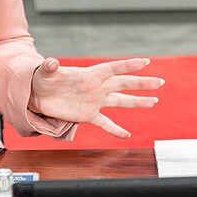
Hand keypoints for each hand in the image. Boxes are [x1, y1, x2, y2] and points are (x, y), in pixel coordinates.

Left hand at [28, 57, 162, 137]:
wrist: (37, 95)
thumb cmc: (43, 79)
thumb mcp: (45, 71)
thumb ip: (50, 66)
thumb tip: (51, 62)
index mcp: (89, 74)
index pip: (113, 68)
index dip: (128, 65)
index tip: (145, 61)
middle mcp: (96, 87)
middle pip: (123, 84)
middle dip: (141, 83)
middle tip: (159, 82)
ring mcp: (94, 101)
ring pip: (120, 101)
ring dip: (137, 102)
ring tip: (153, 101)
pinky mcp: (88, 115)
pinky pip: (104, 123)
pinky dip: (115, 129)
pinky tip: (126, 135)